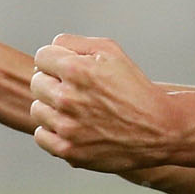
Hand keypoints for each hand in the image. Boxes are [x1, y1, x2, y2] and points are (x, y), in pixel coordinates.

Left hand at [30, 34, 172, 172]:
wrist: (157, 129)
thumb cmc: (135, 88)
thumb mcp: (112, 52)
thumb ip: (77, 43)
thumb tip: (53, 47)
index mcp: (77, 70)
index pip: (42, 56)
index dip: (56, 59)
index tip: (68, 68)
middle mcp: (67, 98)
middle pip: (37, 82)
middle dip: (53, 81)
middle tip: (77, 89)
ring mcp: (65, 127)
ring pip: (37, 108)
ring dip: (52, 106)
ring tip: (78, 108)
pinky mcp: (67, 150)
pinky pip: (41, 135)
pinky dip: (54, 130)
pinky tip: (74, 126)